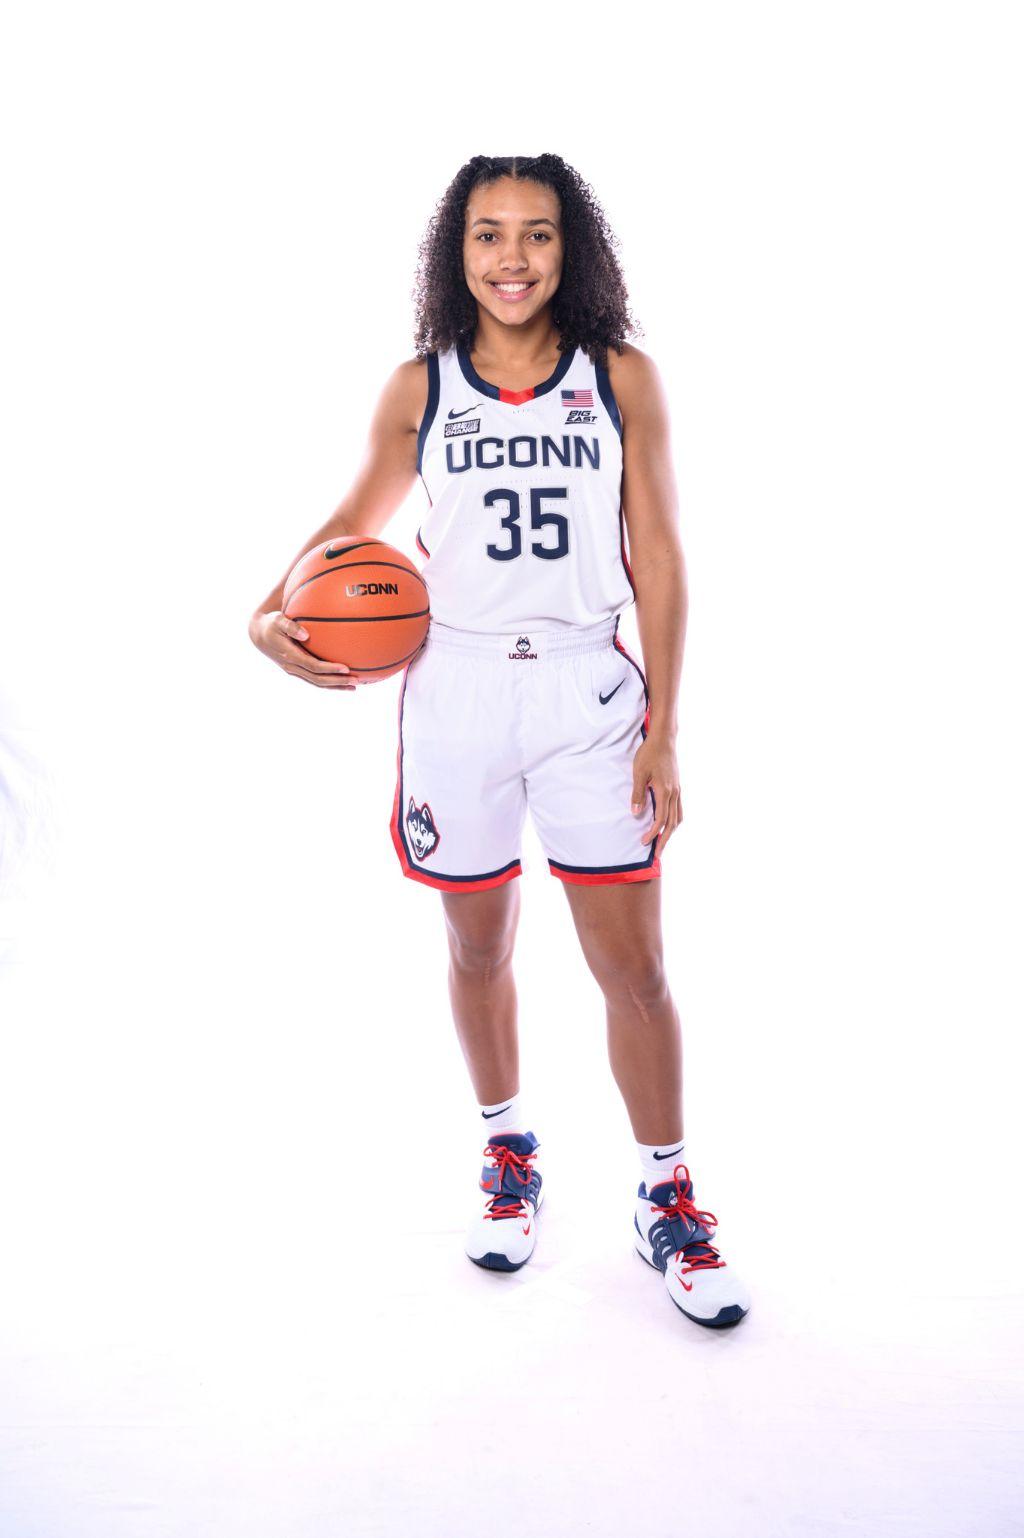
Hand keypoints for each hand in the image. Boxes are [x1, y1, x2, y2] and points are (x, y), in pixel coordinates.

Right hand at [248, 611, 356, 688]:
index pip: (313, 666)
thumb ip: (291, 626)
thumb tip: (306, 634)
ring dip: (335, 686)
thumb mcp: (277, 620)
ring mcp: (294, 671)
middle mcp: (292, 667)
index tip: (345, 668)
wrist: (259, 635)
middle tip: (356, 681)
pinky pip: (315, 680)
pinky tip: (343, 682)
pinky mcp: (297, 671)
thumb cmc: (271, 624)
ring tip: (354, 687)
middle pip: (318, 679)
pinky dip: (329, 683)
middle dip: (337, 682)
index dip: (329, 669)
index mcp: (289, 656)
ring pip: (317, 683)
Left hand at [630, 731, 681, 854]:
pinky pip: (679, 809)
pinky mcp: (677, 787)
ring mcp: (678, 790)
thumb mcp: (639, 773)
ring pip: (678, 818)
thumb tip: (635, 813)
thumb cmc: (649, 754)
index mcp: (665, 791)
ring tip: (662, 842)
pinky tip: (669, 825)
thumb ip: (638, 794)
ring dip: (670, 832)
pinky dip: (675, 821)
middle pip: (672, 823)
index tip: (644, 843)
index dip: (653, 833)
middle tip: (657, 854)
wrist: (664, 739)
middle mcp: (674, 793)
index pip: (660, 819)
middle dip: (664, 840)